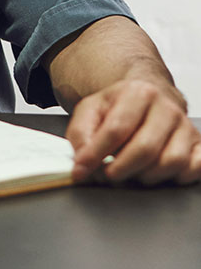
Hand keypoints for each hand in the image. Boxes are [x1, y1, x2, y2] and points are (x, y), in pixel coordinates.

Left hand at [66, 79, 200, 185]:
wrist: (146, 98)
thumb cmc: (118, 107)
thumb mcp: (91, 110)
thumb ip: (80, 135)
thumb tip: (80, 165)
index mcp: (137, 92)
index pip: (116, 129)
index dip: (96, 153)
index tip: (82, 169)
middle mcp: (166, 107)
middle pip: (145, 148)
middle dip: (122, 168)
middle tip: (109, 174)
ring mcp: (185, 126)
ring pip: (171, 162)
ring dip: (147, 175)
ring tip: (132, 171)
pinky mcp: (199, 143)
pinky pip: (194, 168)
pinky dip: (176, 177)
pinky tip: (157, 172)